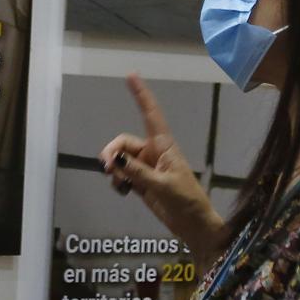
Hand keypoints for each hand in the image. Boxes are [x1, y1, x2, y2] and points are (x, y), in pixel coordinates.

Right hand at [99, 74, 223, 260]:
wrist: (192, 224)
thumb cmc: (186, 201)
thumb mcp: (162, 185)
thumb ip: (136, 172)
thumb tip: (114, 158)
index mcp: (164, 146)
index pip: (150, 114)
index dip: (141, 95)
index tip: (131, 75)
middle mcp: (153, 152)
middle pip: (123, 143)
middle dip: (111, 153)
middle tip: (107, 169)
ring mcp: (146, 168)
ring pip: (120, 160)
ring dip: (114, 170)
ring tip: (119, 185)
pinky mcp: (142, 183)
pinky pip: (122, 175)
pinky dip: (118, 182)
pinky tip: (123, 192)